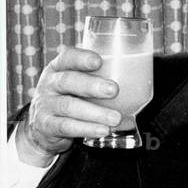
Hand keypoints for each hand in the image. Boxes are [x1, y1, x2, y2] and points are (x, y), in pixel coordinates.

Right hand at [17, 48, 121, 165]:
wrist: (43, 125)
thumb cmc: (72, 96)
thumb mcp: (80, 82)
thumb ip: (102, 76)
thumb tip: (144, 79)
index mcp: (59, 67)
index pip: (67, 57)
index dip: (82, 58)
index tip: (99, 61)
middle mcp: (50, 84)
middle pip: (68, 81)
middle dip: (92, 85)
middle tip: (114, 90)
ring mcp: (46, 105)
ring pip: (68, 106)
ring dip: (95, 112)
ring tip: (115, 118)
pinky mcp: (46, 125)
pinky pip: (66, 126)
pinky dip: (86, 129)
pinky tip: (103, 130)